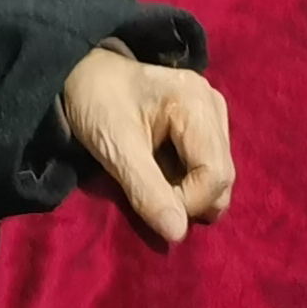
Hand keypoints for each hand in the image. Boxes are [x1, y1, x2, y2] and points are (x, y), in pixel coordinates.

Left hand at [58, 47, 236, 244]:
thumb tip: (178, 234)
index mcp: (195, 103)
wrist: (83, 73)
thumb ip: (147, 190)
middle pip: (223, 174)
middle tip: (152, 198)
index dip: (189, 202)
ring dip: (189, 191)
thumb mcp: (115, 149)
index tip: (152, 206)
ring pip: (218, 172)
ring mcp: (213, 110)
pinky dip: (188, 178)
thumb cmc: (96, 104)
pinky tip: (161, 170)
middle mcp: (213, 103)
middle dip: (191, 199)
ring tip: (154, 182)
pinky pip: (209, 162)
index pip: (215, 173)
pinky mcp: (206, 120)